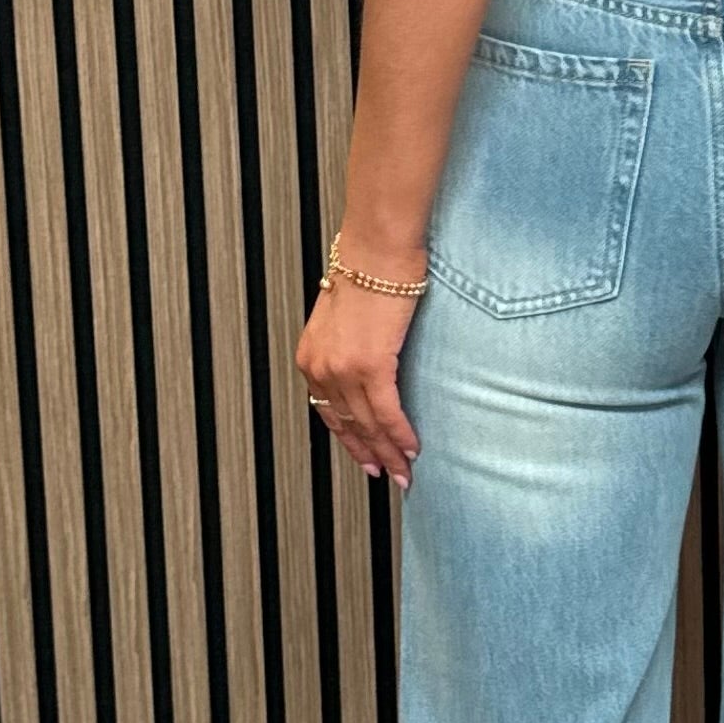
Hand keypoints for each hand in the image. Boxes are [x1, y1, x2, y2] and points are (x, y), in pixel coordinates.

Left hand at [297, 280, 421, 483]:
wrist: (377, 247)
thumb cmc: (368, 269)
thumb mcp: (345, 316)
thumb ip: (348, 347)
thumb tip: (367, 365)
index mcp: (312, 357)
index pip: (330, 412)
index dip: (350, 441)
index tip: (365, 457)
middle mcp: (321, 367)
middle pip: (349, 425)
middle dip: (370, 455)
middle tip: (388, 475)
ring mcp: (344, 369)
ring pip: (369, 424)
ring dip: (390, 452)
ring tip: (404, 472)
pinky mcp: (370, 364)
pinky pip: (387, 411)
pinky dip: (400, 434)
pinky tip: (411, 447)